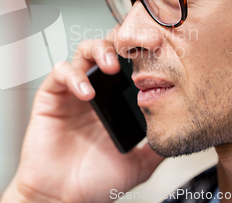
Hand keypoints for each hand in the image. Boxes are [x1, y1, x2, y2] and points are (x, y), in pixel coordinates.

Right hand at [0, 37, 163, 202]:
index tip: (154, 54)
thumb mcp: (138, 164)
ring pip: (83, 53)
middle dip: (118, 45)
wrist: (63, 198)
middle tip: (131, 54)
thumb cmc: (94, 183)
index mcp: (113, 104)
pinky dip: (73, 76)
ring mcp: (72, 93)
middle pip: (106, 50)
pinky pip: (59, 72)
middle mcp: (94, 93)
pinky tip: (86, 93)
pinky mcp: (50, 97)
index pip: (126, 66)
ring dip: (98, 52)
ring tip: (110, 67)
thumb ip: (157, 147)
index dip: (138, 55)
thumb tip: (181, 134)